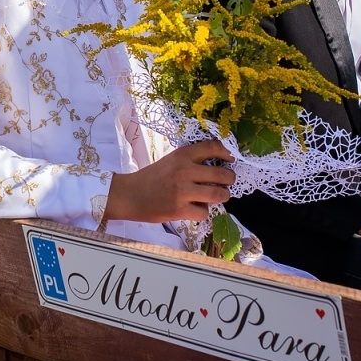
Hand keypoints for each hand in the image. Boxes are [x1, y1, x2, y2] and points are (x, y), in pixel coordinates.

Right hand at [105, 140, 233, 223]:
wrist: (130, 195)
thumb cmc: (152, 177)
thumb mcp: (170, 161)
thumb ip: (190, 161)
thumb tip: (218, 165)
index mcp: (182, 155)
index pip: (212, 148)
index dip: (226, 153)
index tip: (230, 160)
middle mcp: (184, 171)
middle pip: (221, 174)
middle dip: (230, 179)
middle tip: (228, 182)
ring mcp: (182, 191)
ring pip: (217, 194)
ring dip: (222, 196)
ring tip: (218, 196)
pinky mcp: (179, 210)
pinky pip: (204, 212)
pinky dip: (202, 212)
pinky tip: (195, 209)